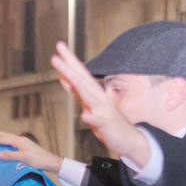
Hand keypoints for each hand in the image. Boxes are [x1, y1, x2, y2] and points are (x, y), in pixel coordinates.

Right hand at [0, 129, 61, 172]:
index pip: (2, 138)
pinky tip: (2, 143)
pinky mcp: (24, 147)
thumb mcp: (24, 158)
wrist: (51, 162)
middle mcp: (20, 140)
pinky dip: (4, 141)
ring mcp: (23, 143)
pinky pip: (10, 142)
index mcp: (19, 141)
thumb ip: (11, 155)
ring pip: (7, 138)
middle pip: (4, 136)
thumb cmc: (39, 160)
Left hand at [50, 41, 148, 161]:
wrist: (129, 139)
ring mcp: (103, 110)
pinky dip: (91, 118)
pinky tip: (84, 116)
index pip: (79, 74)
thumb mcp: (89, 104)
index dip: (69, 61)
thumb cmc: (108, 121)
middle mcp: (98, 97)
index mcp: (93, 93)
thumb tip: (63, 77)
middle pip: (82, 80)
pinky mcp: (106, 124)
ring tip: (67, 75)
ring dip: (78, 85)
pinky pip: (98, 121)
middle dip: (70, 67)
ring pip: (89, 96)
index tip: (59, 46)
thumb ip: (77, 91)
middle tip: (56, 55)